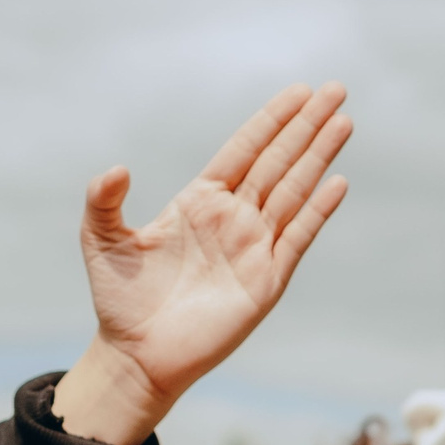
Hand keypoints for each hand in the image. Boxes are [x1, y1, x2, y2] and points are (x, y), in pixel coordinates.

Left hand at [52, 85, 352, 444]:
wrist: (138, 355)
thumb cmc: (119, 299)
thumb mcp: (100, 240)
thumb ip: (103, 201)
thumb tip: (117, 168)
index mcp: (199, 201)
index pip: (244, 150)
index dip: (271, 120)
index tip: (298, 91)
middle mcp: (233, 218)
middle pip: (278, 160)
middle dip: (306, 126)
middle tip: (335, 90)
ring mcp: (254, 247)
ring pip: (294, 190)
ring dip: (319, 157)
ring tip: (343, 122)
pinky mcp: (267, 280)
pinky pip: (298, 237)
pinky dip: (317, 210)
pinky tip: (336, 182)